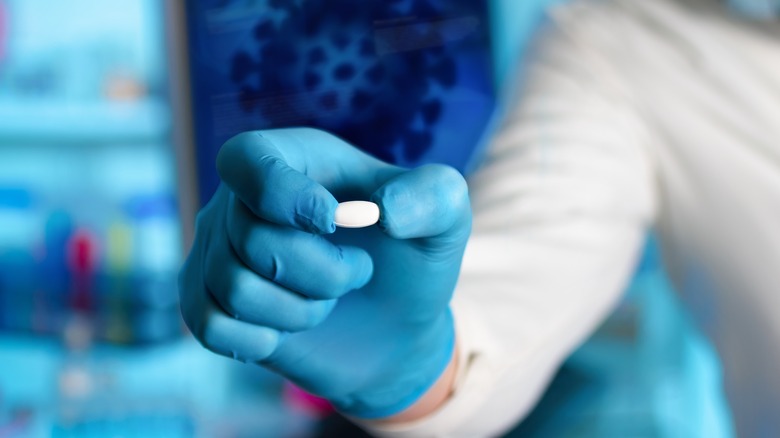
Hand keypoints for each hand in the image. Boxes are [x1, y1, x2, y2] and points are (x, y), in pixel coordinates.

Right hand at [179, 128, 470, 417]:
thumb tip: (387, 211)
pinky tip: (285, 332)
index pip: (247, 159)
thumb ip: (435, 196)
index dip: (282, 194)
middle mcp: (242, 201)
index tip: (332, 222)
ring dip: (300, 310)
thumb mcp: (444, 221)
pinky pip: (208, 325)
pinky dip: (259, 339)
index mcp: (293, 160)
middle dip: (322, 273)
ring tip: (327, 300)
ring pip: (234, 287)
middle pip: (250, 238)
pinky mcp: (206, 301)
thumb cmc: (410, 261)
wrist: (392, 329)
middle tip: (357, 273)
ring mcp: (217, 251)